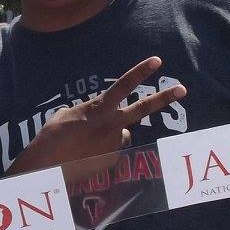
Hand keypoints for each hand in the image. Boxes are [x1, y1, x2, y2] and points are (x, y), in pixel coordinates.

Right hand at [9, 56, 186, 174]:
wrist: (47, 168)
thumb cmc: (50, 138)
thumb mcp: (63, 116)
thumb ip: (82, 112)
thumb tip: (87, 115)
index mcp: (98, 109)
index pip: (123, 86)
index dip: (140, 72)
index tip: (157, 61)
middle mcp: (111, 125)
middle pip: (142, 108)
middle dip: (163, 98)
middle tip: (182, 89)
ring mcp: (114, 144)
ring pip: (121, 133)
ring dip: (111, 133)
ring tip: (86, 143)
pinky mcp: (112, 160)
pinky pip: (112, 150)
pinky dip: (102, 150)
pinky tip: (86, 156)